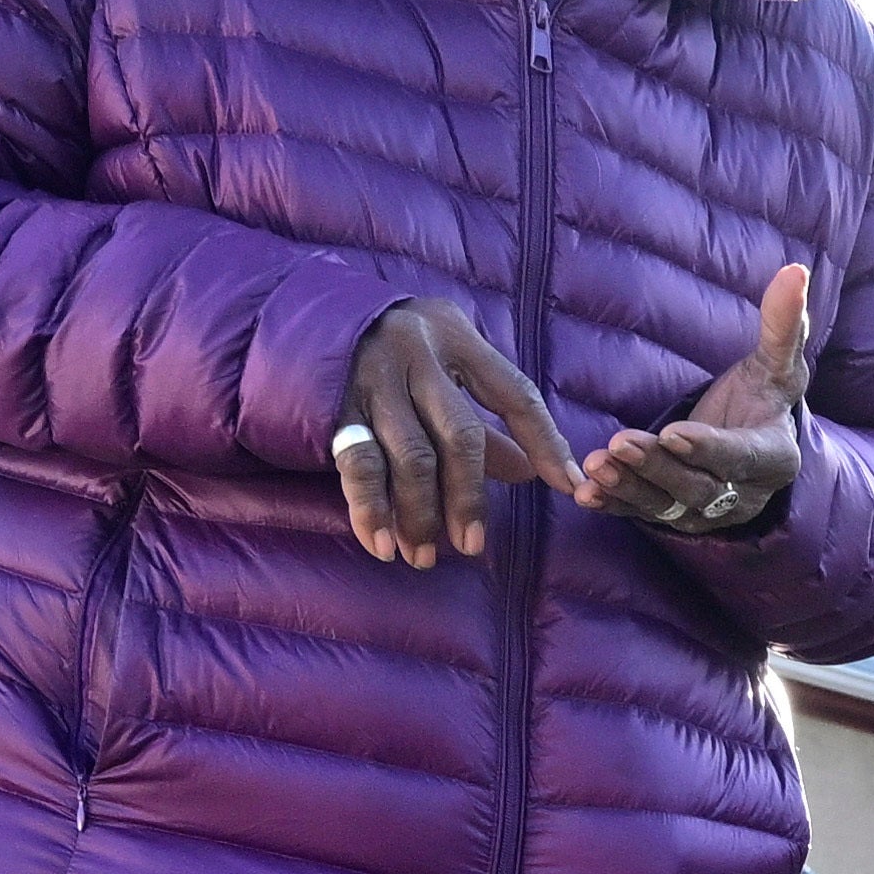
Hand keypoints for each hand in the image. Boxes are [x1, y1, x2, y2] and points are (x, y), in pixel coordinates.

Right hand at [337, 301, 590, 569]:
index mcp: (456, 337)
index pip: (515, 394)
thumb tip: (528, 473)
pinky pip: (359, 465)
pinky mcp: (335, 404)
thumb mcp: (442, 363)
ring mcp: (373, 378)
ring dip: (420, 514)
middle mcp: (417, 352)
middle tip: (471, 544)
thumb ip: (480, 414)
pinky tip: (381, 543)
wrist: (302, 317)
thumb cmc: (392, 349)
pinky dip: (370, 509)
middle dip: (469, 497)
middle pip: (460, 435)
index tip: (571, 487)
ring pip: (411, 458)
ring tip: (423, 556)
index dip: (547, 443)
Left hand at [586, 262, 821, 536]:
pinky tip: (586, 494)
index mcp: (773, 457)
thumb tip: (795, 270)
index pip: (741, 457)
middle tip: (619, 443)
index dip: (709, 448)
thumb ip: (783, 325)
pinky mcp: (676, 518)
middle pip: (699, 487)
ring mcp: (708, 513)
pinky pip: (643, 515)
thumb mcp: (777, 364)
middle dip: (658, 467)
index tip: (674, 432)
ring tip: (597, 465)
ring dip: (631, 488)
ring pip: (668, 506)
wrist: (751, 442)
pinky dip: (616, 506)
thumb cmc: (764, 397)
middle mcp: (742, 495)